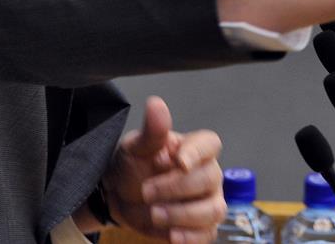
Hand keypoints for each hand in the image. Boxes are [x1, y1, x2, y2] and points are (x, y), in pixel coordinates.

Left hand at [100, 96, 225, 242]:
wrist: (121, 197)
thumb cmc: (134, 165)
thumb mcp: (136, 146)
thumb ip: (151, 131)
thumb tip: (156, 105)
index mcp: (194, 148)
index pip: (210, 145)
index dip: (198, 153)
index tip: (179, 162)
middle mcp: (208, 173)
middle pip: (210, 178)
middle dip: (177, 188)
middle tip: (147, 191)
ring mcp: (208, 201)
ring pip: (213, 209)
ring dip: (183, 214)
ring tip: (155, 214)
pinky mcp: (203, 227)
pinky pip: (207, 234)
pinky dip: (190, 237)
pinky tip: (171, 235)